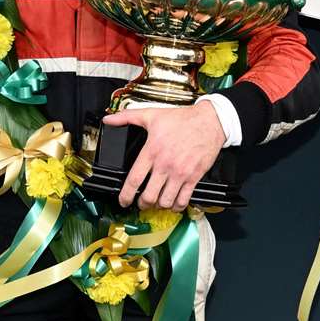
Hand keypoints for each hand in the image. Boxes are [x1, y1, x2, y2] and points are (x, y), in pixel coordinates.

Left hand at [104, 102, 226, 210]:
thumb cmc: (183, 119)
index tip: (123, 200)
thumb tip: (109, 119)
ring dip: (158, 205)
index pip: (134, 180)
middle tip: (141, 202)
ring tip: (156, 203)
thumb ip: (128, 117)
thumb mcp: (152, 114)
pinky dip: (176, 206)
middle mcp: (165, 165)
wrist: (209, 122)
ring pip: (165, 201)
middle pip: (149, 196)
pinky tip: (173, 203)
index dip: (126, 195)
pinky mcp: (194, 177)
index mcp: (152, 151)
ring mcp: (180, 173)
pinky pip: (183, 200)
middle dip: (142, 203)